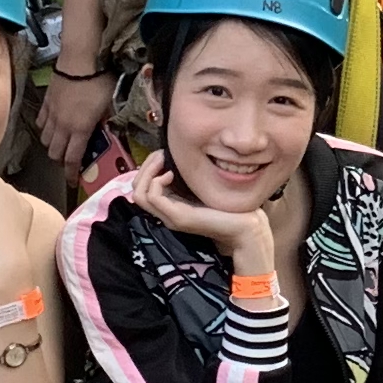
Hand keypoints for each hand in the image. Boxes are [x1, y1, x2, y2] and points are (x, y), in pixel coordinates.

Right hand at [40, 66, 120, 176]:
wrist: (80, 60)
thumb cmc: (99, 81)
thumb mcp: (108, 104)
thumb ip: (103, 120)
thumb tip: (103, 128)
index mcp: (80, 130)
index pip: (72, 160)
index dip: (70, 174)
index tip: (71, 181)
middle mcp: (63, 126)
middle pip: (55, 153)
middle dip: (61, 160)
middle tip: (69, 159)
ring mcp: (52, 114)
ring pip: (45, 139)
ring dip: (52, 145)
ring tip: (61, 142)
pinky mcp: (46, 103)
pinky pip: (41, 122)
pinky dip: (45, 128)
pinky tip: (51, 125)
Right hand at [126, 151, 278, 278]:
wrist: (245, 228)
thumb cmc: (230, 206)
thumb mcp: (204, 187)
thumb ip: (190, 178)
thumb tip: (178, 157)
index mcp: (172, 206)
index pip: (143, 188)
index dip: (148, 168)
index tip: (162, 154)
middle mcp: (167, 213)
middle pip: (136, 190)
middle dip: (144, 167)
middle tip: (160, 155)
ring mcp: (170, 216)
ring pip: (139, 194)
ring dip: (147, 172)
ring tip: (162, 162)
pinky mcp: (178, 217)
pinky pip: (152, 198)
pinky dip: (156, 181)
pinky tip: (170, 174)